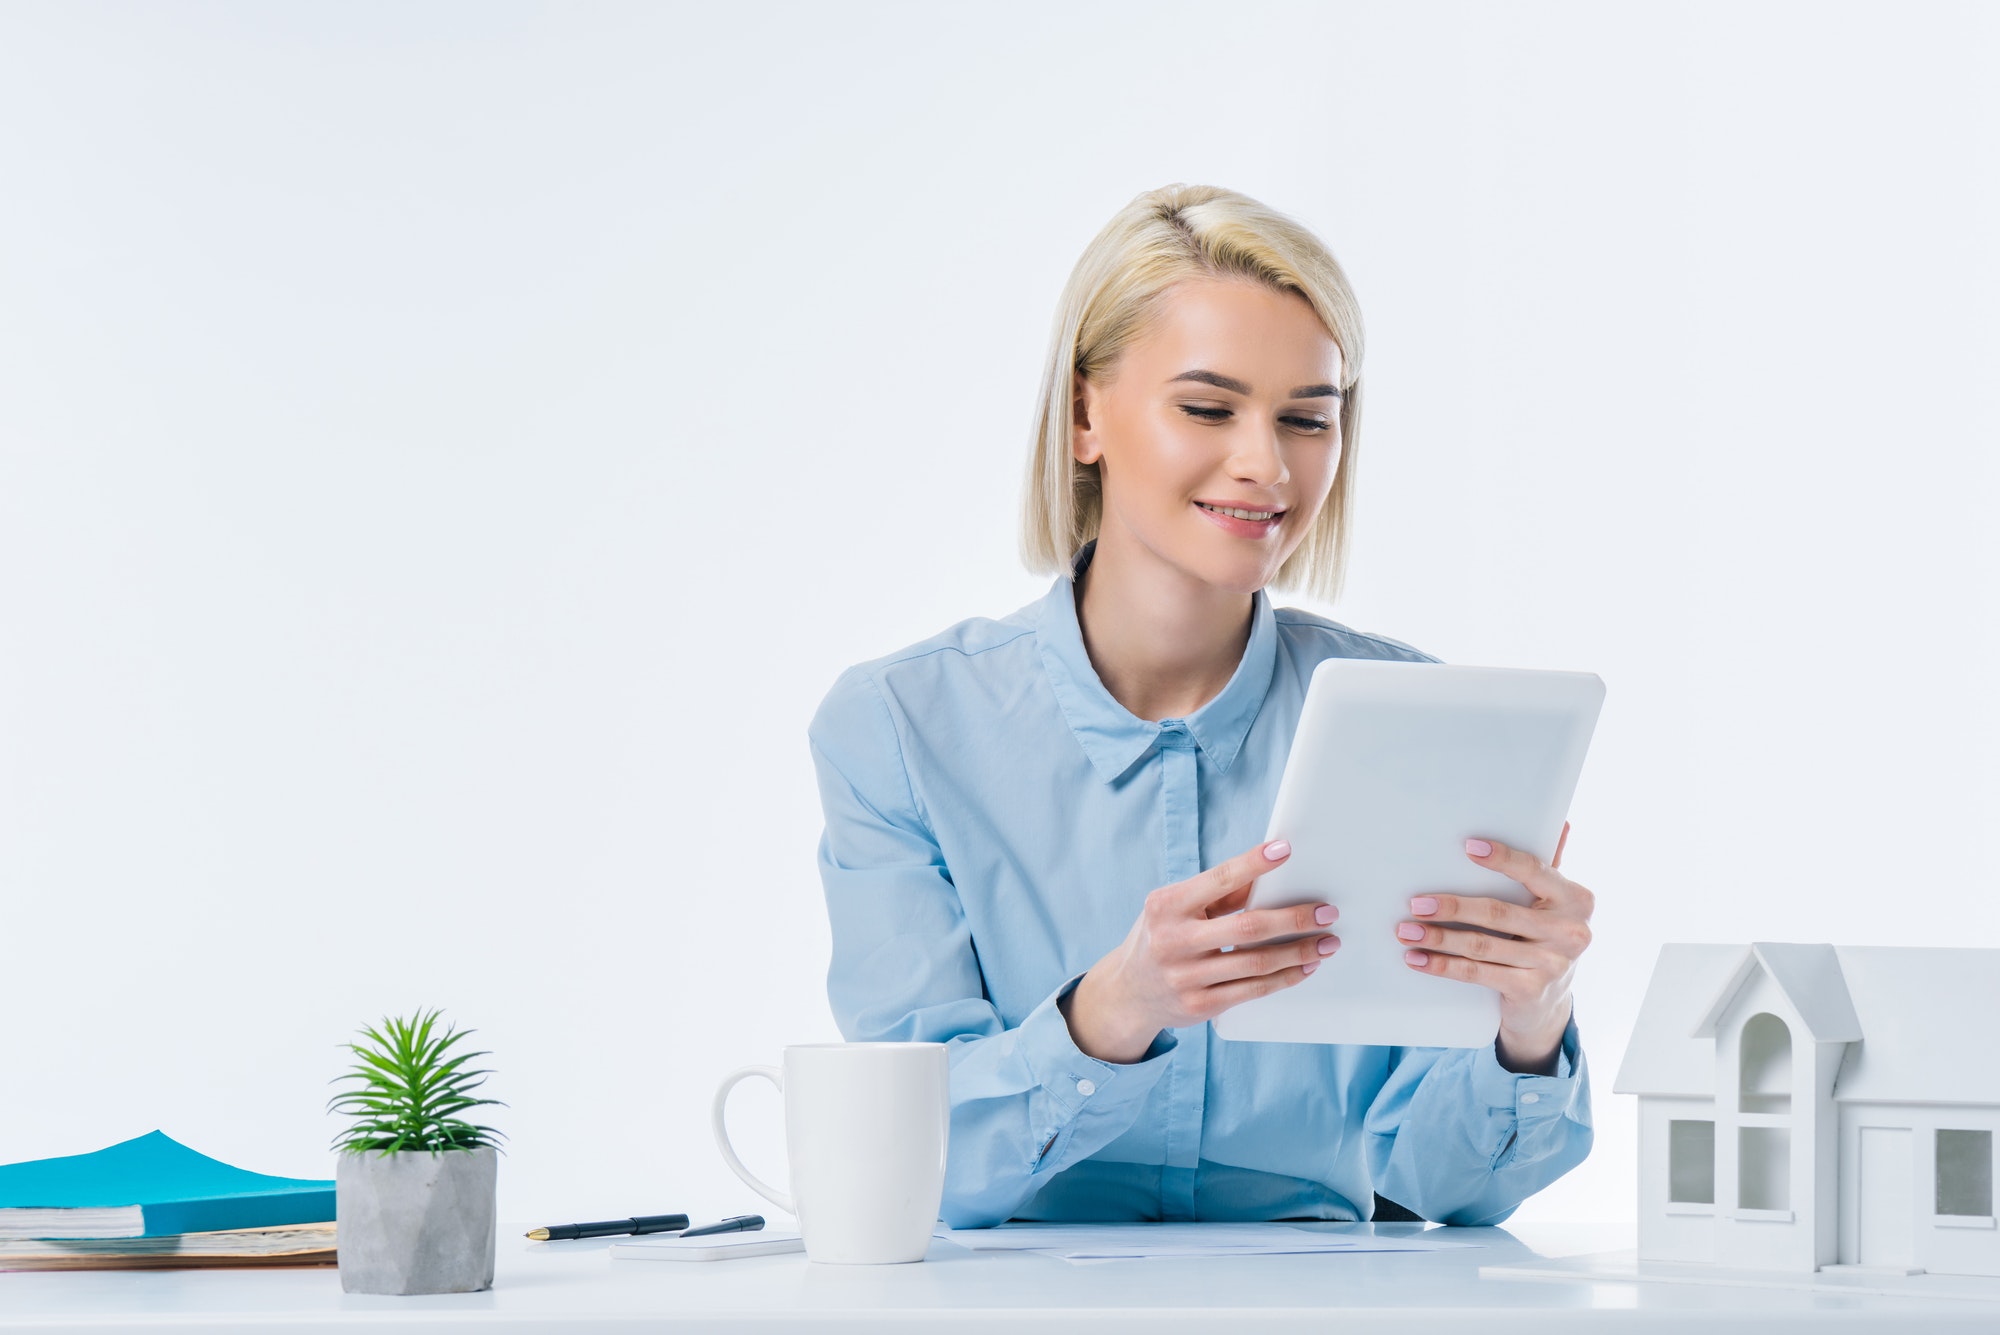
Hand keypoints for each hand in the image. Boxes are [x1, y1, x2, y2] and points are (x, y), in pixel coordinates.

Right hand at [1059, 840, 1336, 1063]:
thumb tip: (1269, 874)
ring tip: (1328, 942)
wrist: (1127, 993)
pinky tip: (1305, 966)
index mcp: (1166, 905)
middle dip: (1294, 918)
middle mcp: (1173, 941)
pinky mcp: (1200, 1006)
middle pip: (1248, 927)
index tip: (1286, 849)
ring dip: (1299, 951)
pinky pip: (1253, 991)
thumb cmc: (1162, 936)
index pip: (1219, 880)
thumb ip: (1218, 895)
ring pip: (1257, 963)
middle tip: (1328, 912)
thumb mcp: (1176, 908)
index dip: (1254, 864)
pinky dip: (1285, 977)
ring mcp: (1185, 977)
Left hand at [1395, 822, 1591, 1073]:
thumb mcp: (1554, 902)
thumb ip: (1550, 866)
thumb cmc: (1544, 936)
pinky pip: (1477, 973)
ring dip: (1438, 938)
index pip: (1534, 870)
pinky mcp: (1530, 990)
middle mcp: (1570, 931)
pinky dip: (1443, 966)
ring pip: (1481, 945)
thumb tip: (1560, 823)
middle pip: (1498, 912)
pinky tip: (1417, 959)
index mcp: (1575, 899)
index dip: (1502, 858)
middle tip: (1416, 904)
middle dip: (1452, 908)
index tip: (1468, 848)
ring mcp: (1552, 964)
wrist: (1551, 1001)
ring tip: (1406, 931)